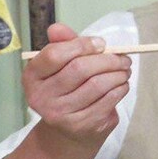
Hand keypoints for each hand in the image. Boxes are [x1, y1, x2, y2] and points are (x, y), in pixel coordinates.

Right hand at [23, 22, 131, 147]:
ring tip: (125, 70)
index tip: (101, 44)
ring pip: (97, 84)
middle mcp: (42, 97)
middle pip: (80, 69)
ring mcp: (61, 114)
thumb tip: (57, 28)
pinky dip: (120, 89)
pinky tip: (122, 85)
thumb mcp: (61, 65)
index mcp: (32, 76)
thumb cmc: (67, 88)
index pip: (54, 54)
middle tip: (123, 58)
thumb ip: (63, 44)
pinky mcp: (81, 125)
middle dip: (108, 60)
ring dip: (118, 74)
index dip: (81, 45)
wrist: (67, 130)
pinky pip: (108, 100)